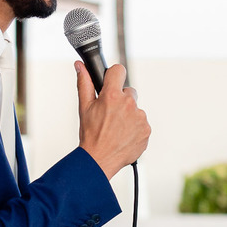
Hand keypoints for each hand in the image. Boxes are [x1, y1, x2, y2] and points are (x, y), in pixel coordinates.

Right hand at [77, 63, 149, 178]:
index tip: (112, 82)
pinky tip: (124, 136)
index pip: (119, 70)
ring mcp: (139, 117)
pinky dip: (135, 128)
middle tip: (110, 115)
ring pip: (136, 109)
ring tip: (116, 129)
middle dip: (121, 100)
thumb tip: (80, 66)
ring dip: (128, 116)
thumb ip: (84, 83)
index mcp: (112, 96)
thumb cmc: (90, 135)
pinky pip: (142, 123)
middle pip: (129, 92)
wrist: (99, 160)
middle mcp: (128, 104)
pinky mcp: (146, 130)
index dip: (114, 76)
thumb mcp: (84, 107)